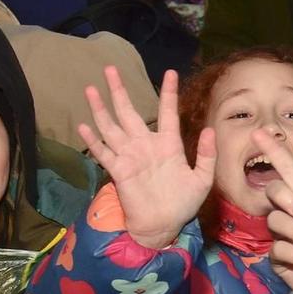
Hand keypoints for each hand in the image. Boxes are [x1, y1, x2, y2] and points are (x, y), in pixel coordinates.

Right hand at [77, 67, 215, 250]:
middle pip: (129, 112)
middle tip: (110, 69)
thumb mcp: (202, 179)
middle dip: (119, 91)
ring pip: (112, 126)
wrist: (164, 225)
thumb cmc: (184, 202)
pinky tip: (83, 126)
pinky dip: (93, 140)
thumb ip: (206, 155)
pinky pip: (103, 152)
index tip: (169, 72)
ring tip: (91, 89)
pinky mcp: (118, 170)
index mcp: (169, 144)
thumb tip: (209, 130)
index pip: (168, 112)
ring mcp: (130, 156)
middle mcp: (146, 145)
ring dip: (100, 108)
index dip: (168, 93)